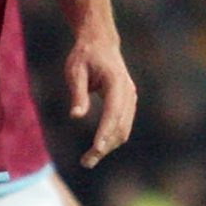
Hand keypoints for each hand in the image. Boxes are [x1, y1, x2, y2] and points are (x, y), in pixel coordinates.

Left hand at [64, 30, 135, 168]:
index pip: (113, 112)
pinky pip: (123, 126)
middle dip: (105, 147)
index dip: (105, 132)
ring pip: (124, 129)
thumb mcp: (75, 71)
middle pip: (120, 126)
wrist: (101, 42)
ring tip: (88, 160)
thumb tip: (76, 117)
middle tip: (86, 163)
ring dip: (109, 146)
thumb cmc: (85, 56)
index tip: (96, 149)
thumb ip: (78, 93)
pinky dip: (112, 139)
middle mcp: (128, 91)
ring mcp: (130, 98)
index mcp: (116, 81)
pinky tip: (98, 149)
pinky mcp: (128, 103)